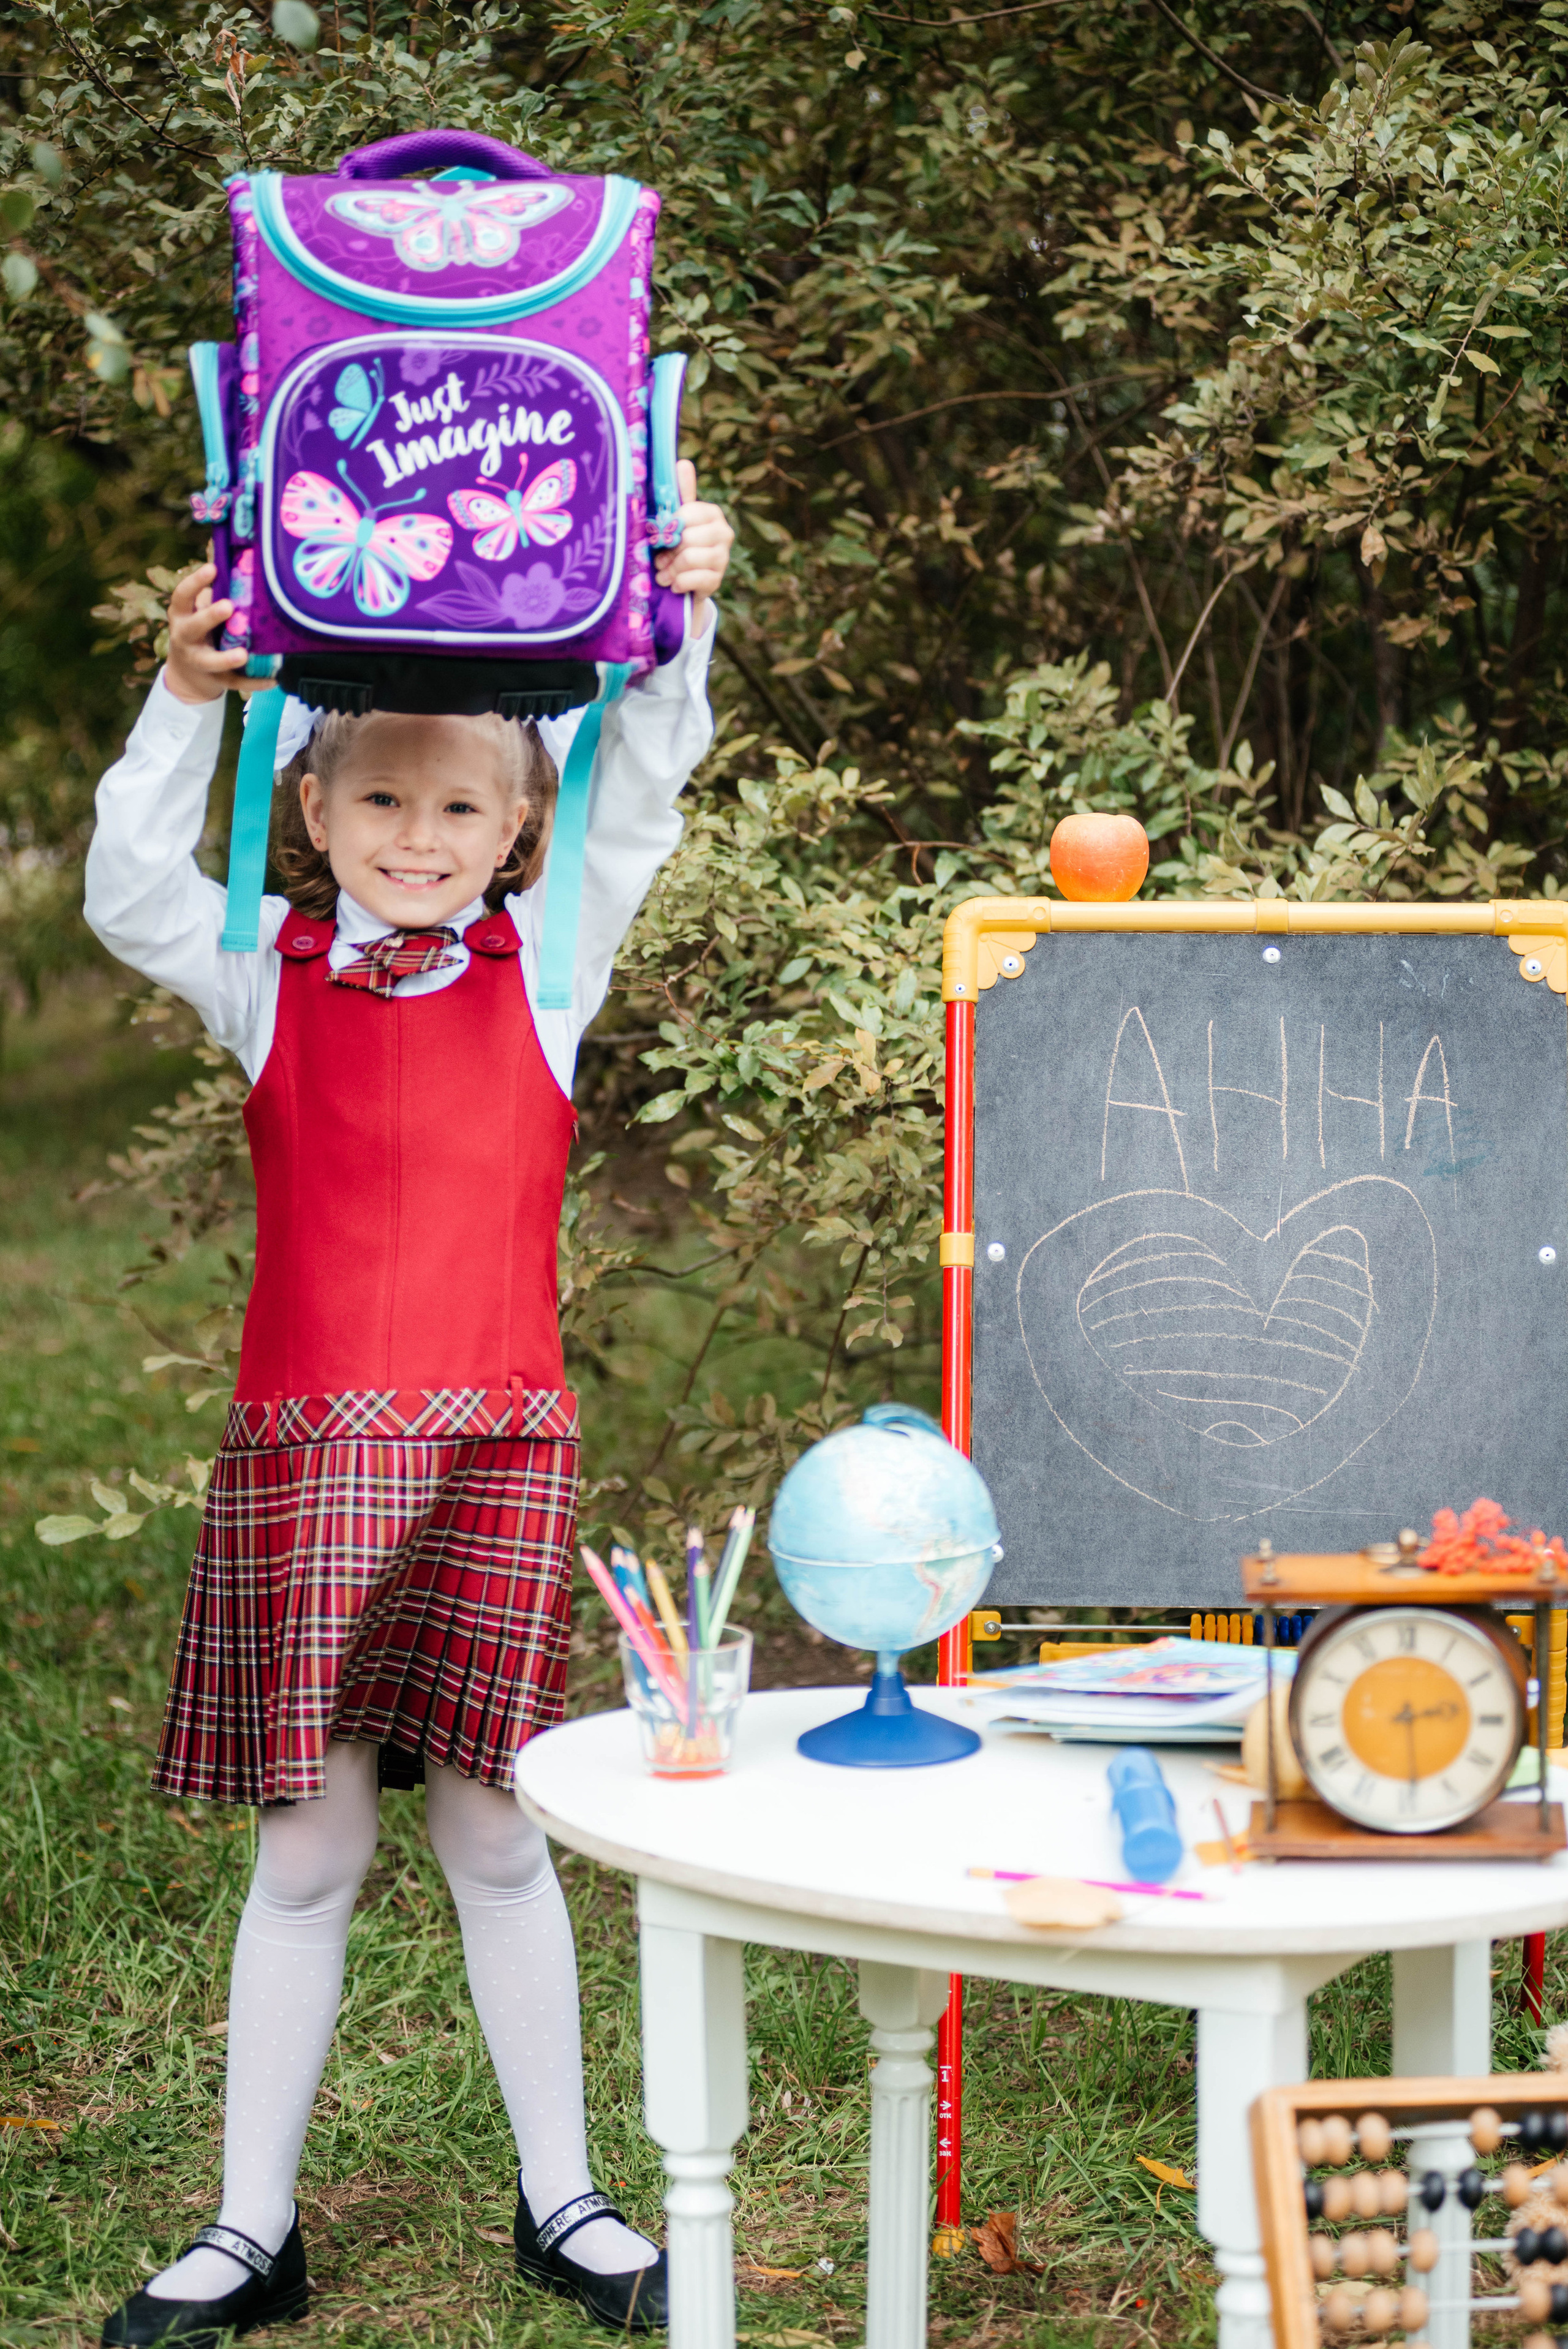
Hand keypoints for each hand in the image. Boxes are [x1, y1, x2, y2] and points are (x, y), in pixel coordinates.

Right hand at [163, 564, 257, 704]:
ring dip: (226, 658)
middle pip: (193, 628)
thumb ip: (215, 595)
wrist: (187, 673)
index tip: (212, 568)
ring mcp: (200, 661)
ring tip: (243, 655)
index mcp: (181, 616)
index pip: (182, 596)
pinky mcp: (217, 680)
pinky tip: (273, 679)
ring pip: (210, 661)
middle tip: (228, 606)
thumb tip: (244, 565)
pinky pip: (235, 683)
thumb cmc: (200, 630)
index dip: (195, 582)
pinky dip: (254, 682)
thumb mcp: (198, 612)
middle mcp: (186, 638)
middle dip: (209, 617)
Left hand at [653, 460, 732, 640]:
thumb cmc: (677, 545)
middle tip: (662, 558)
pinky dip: (678, 583)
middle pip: (686, 538)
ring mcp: (723, 558)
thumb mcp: (676, 519)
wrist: (685, 582)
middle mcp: (724, 532)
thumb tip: (683, 463)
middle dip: (668, 551)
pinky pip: (692, 579)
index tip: (662, 536)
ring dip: (670, 569)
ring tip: (665, 573)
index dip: (668, 528)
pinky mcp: (718, 580)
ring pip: (688, 558)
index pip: (685, 515)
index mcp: (712, 513)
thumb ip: (679, 493)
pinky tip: (675, 584)